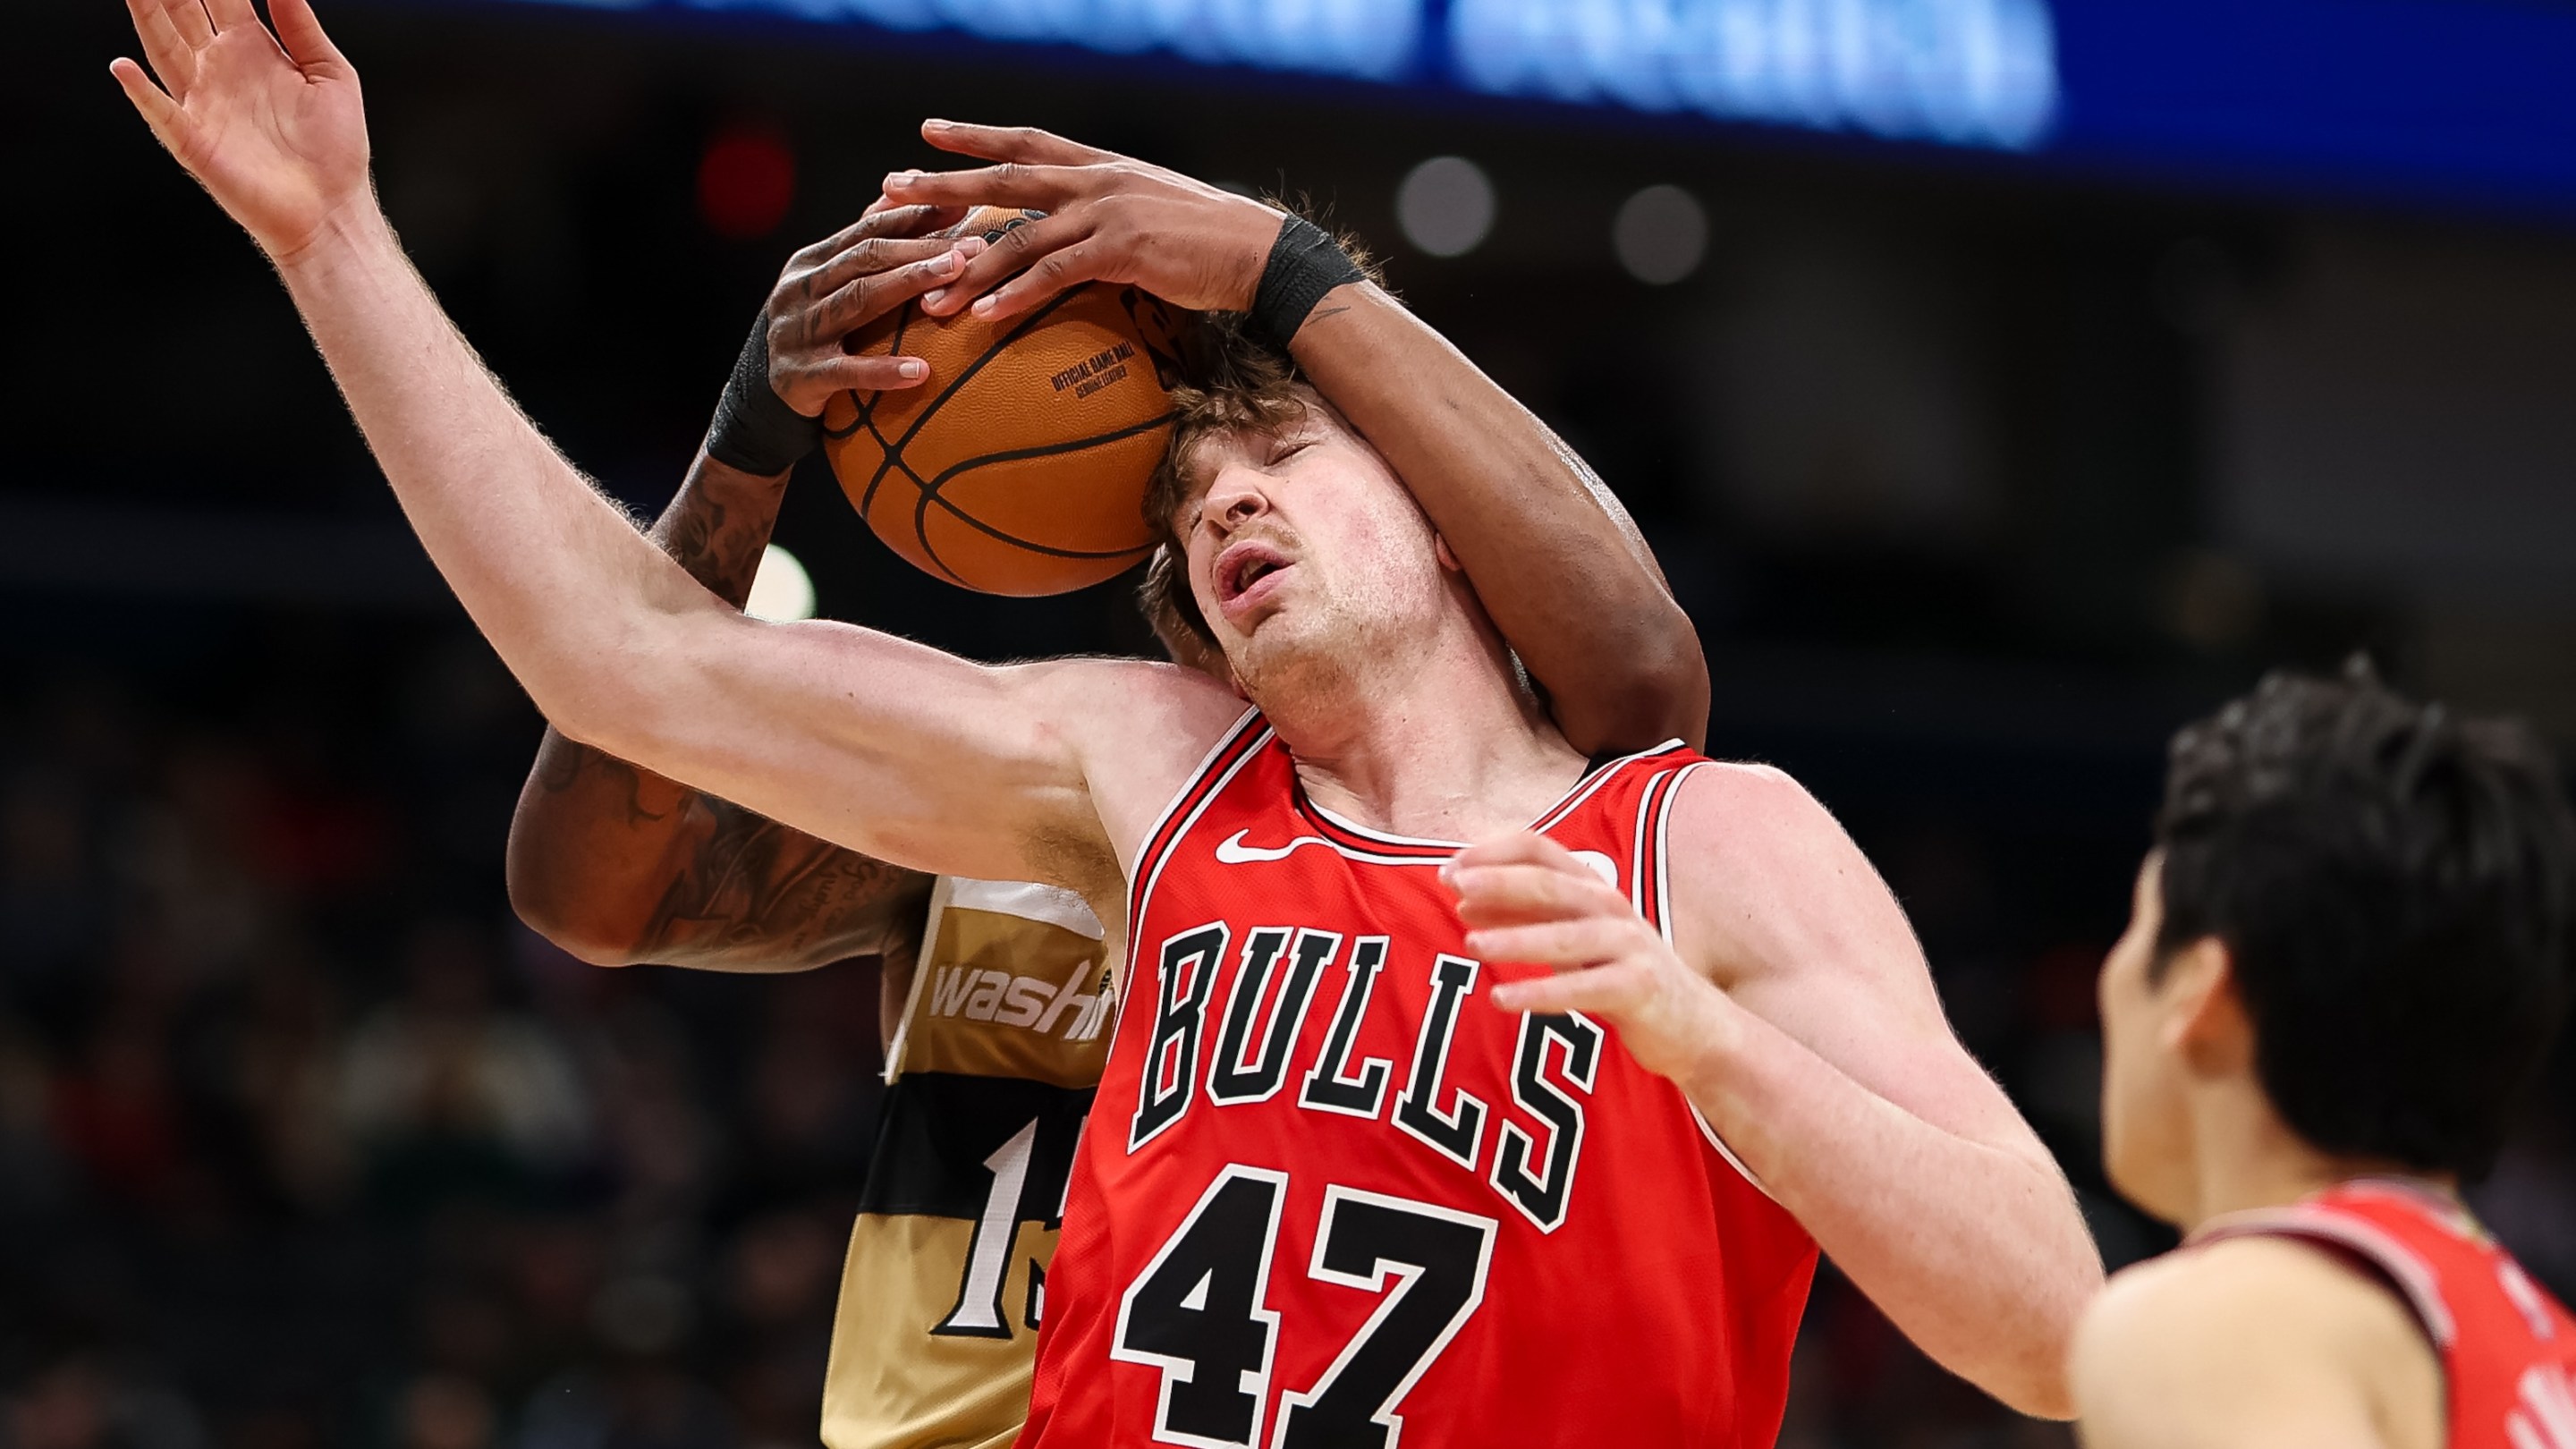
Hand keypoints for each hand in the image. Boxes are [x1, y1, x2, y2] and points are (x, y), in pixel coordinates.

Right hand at [111, 0, 373, 263]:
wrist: (332, 208)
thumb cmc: (336, 150)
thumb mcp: (331, 75)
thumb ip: (302, 27)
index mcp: (252, 50)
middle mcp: (221, 70)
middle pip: (182, 14)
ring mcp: (204, 103)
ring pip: (164, 50)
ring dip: (146, 19)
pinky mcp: (195, 141)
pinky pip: (161, 113)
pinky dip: (141, 93)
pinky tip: (124, 68)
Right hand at [758, 202, 987, 413]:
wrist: (764, 394)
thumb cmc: (814, 333)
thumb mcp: (829, 286)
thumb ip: (864, 246)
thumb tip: (906, 188)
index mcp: (811, 263)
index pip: (867, 230)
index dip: (914, 216)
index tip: (962, 205)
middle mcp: (800, 290)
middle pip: (866, 259)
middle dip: (921, 248)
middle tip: (971, 247)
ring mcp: (798, 332)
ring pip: (857, 300)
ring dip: (908, 285)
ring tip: (954, 279)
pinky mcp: (801, 376)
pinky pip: (846, 371)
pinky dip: (883, 370)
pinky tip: (921, 372)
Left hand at [879, 121, 1286, 321]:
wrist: (1261, 253)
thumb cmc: (1210, 243)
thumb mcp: (1153, 212)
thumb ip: (1109, 216)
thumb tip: (1080, 238)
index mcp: (1101, 166)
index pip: (1026, 142)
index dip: (975, 135)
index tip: (927, 132)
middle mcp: (1097, 180)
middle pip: (1005, 175)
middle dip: (943, 183)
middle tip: (888, 191)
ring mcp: (1108, 212)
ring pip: (1020, 234)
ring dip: (969, 265)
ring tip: (928, 293)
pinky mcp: (1122, 250)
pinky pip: (1055, 275)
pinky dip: (1016, 295)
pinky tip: (985, 317)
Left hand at [1447, 832, 1741, 1085]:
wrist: (1691, 1023)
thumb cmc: (1622, 972)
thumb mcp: (1573, 935)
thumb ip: (1524, 915)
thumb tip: (1463, 898)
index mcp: (1591, 886)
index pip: (1540, 848)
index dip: (1493, 852)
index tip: (1450, 868)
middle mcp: (1611, 907)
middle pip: (1550, 884)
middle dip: (1499, 882)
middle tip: (1453, 887)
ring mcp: (1629, 946)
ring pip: (1566, 936)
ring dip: (1515, 937)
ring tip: (1471, 943)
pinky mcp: (1639, 988)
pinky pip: (1583, 989)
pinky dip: (1540, 992)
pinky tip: (1503, 998)